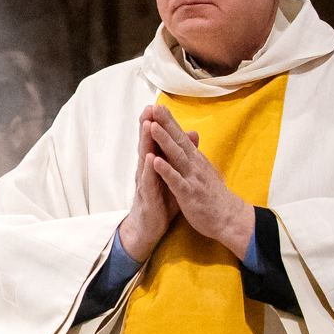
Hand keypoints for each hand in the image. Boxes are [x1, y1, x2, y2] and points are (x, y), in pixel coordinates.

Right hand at [117, 113, 180, 262]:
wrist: (149, 228)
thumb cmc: (161, 202)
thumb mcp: (172, 177)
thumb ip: (177, 158)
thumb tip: (189, 138)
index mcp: (154, 165)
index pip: (155, 141)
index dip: (157, 124)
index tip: (158, 105)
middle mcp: (146, 171)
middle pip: (147, 144)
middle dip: (147, 126)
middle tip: (149, 107)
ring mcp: (145, 183)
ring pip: (145, 159)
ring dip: (146, 142)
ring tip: (147, 125)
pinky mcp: (148, 198)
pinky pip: (148, 182)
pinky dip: (149, 170)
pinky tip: (149, 159)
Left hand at [141, 106, 252, 257]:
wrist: (229, 219)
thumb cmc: (212, 194)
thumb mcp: (202, 170)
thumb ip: (193, 153)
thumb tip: (189, 135)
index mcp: (194, 159)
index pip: (180, 136)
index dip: (169, 121)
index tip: (157, 105)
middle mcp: (194, 165)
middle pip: (178, 140)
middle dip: (165, 123)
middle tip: (154, 107)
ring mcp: (192, 178)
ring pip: (176, 156)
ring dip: (164, 141)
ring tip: (151, 126)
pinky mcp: (189, 193)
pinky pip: (176, 181)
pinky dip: (166, 170)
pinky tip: (155, 161)